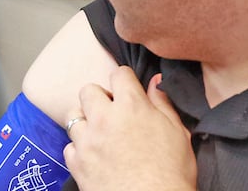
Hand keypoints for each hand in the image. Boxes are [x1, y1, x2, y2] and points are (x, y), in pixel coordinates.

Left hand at [63, 67, 196, 190]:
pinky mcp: (77, 163)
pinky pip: (69, 146)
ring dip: (85, 121)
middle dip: (99, 97)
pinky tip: (93, 155)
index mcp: (131, 106)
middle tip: (111, 112)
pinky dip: (79, 149)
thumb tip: (155, 82)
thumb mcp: (178, 133)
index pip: (119, 74)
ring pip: (73, 116)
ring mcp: (87, 141)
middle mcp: (104, 118)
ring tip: (99, 133)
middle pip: (88, 90)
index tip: (128, 89)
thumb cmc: (171, 173)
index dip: (125, 80)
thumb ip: (163, 104)